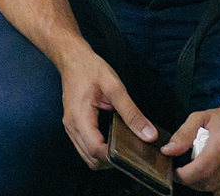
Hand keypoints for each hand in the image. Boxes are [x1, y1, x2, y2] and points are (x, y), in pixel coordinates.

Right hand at [57, 51, 156, 168]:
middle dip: (111, 162)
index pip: (96, 150)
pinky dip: (98, 151)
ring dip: (103, 158)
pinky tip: (111, 142)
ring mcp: (70, 127)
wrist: (71, 57)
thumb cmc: (90, 68)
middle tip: (130, 153)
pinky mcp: (73, 126)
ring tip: (123, 149)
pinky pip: (84, 147)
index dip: (114, 158)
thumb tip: (149, 134)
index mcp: (80, 117)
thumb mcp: (114, 86)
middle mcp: (72, 126)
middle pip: (91, 159)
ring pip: (86, 156)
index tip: (132, 155)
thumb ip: (132, 112)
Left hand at [168, 100, 219, 194]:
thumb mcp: (203, 117)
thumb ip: (183, 134)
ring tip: (209, 176)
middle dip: (195, 183)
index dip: (185, 177)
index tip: (178, 174)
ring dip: (211, 188)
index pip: (201, 170)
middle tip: (191, 175)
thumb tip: (167, 151)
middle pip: (210, 184)